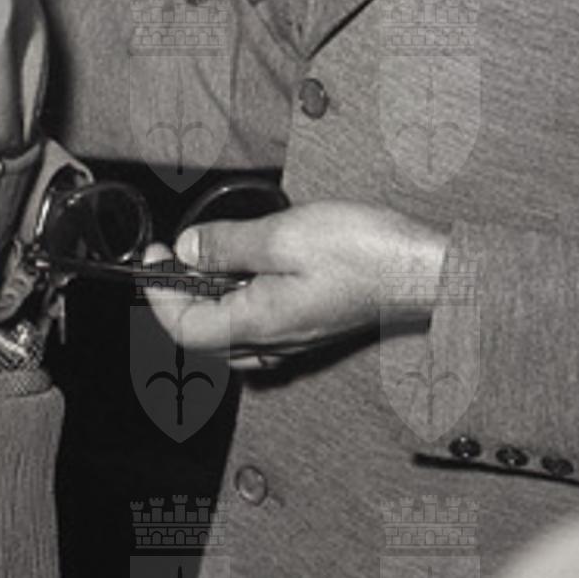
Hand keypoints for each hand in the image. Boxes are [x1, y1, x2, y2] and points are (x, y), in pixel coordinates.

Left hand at [142, 200, 449, 366]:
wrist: (424, 269)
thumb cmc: (366, 253)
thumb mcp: (286, 235)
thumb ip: (230, 245)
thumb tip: (188, 249)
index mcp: (261, 325)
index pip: (186, 330)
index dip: (160, 294)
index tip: (154, 256)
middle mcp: (274, 342)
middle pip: (204, 335)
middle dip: (179, 295)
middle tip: (173, 252)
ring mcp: (293, 338)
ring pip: (230, 332)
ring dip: (208, 297)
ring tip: (207, 254)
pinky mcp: (309, 325)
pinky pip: (257, 325)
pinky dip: (237, 298)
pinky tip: (247, 267)